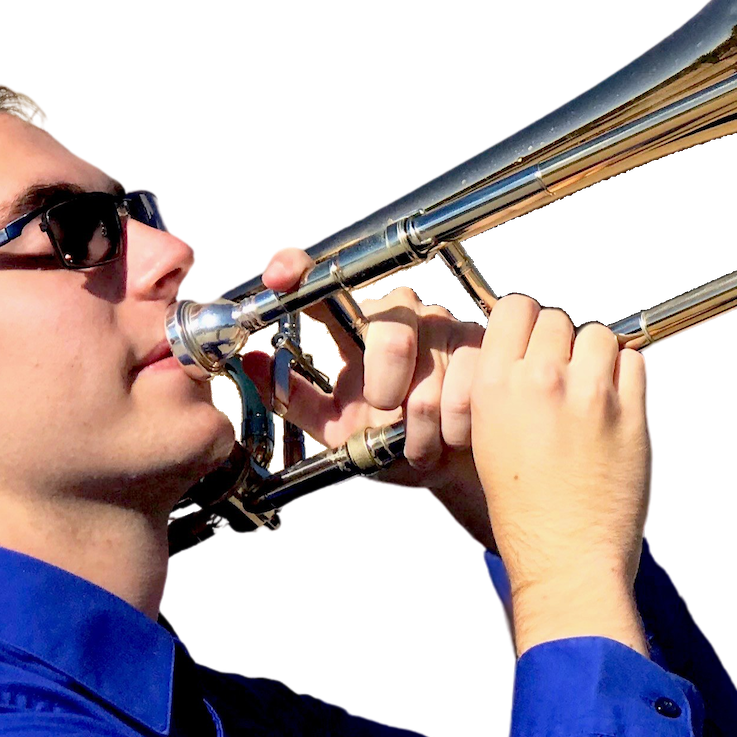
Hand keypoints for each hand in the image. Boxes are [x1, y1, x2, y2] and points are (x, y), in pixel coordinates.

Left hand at [250, 249, 495, 549]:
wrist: (449, 468)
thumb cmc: (391, 443)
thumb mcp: (333, 429)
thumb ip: (293, 399)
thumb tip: (251, 364)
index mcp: (359, 328)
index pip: (323, 284)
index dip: (299, 269)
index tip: (279, 278)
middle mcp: (402, 314)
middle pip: (390, 330)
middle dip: (386, 386)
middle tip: (387, 413)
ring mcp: (447, 325)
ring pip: (432, 370)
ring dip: (422, 423)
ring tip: (419, 441)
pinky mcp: (485, 346)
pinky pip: (468, 387)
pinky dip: (453, 425)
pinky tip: (451, 435)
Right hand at [448, 294, 651, 656]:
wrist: (566, 558)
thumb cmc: (525, 512)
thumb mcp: (488, 441)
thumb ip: (506, 389)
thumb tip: (530, 353)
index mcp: (495, 387)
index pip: (515, 308)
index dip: (528, 323)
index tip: (536, 343)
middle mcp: (541, 381)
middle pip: (559, 320)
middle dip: (563, 345)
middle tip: (566, 381)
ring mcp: (589, 395)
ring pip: (599, 335)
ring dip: (598, 358)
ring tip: (592, 395)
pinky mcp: (631, 412)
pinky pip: (634, 363)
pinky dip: (627, 378)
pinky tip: (616, 407)